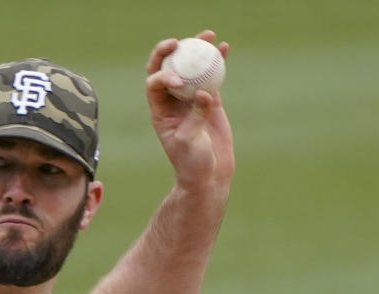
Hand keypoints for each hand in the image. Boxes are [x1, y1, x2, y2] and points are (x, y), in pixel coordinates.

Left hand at [145, 31, 234, 197]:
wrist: (208, 174)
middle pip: (166, 68)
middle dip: (169, 51)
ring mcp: (191, 98)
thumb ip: (196, 116)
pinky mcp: (210, 100)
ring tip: (208, 35)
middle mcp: (171, 100)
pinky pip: (211, 75)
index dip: (162, 75)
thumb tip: (204, 94)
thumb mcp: (189, 141)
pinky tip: (224, 48)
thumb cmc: (192, 163)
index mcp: (159, 111)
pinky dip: (216, 61)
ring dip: (196, 49)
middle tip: (180, 41)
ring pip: (190, 67)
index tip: (179, 79)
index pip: (154, 85)